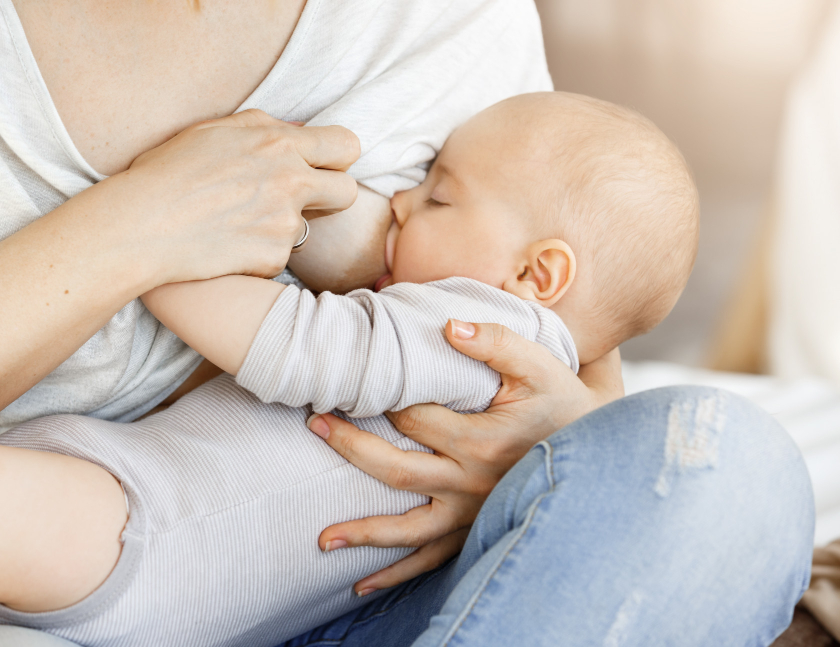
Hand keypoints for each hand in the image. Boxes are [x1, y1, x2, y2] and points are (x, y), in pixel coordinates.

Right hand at [116, 109, 360, 286]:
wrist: (140, 225)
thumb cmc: (166, 172)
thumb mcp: (213, 130)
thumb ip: (263, 127)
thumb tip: (298, 133)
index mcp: (279, 143)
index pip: (345, 145)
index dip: (338, 158)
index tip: (324, 167)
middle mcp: (291, 181)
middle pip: (348, 192)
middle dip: (332, 197)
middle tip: (303, 202)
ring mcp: (285, 224)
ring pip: (306, 229)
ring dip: (281, 227)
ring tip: (235, 224)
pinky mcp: (273, 258)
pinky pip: (278, 257)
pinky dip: (257, 254)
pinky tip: (226, 246)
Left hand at [306, 320, 622, 594]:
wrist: (601, 456)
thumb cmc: (564, 403)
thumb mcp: (540, 365)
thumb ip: (495, 342)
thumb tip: (447, 328)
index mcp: (481, 440)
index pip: (413, 416)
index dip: (379, 395)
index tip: (352, 380)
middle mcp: (471, 482)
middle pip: (395, 469)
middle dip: (350, 446)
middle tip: (315, 425)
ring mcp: (471, 514)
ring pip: (407, 530)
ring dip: (362, 533)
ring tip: (321, 540)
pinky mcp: (475, 533)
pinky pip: (431, 561)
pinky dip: (396, 576)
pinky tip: (362, 587)